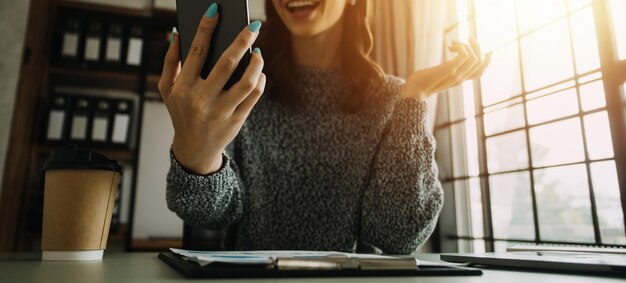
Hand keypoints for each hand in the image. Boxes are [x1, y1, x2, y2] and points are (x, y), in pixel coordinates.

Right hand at [158, 12, 265, 174]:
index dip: (206, 27)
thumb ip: (170, 60)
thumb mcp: (167, 89)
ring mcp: (221, 111)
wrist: (194, 149)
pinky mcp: (237, 120)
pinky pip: (254, 95)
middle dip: (241, 40)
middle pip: (226, 64)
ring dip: (256, 62)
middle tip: (253, 26)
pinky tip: (258, 70)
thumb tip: (177, 33)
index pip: (197, 51)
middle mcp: (202, 99)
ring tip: (257, 51)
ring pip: (246, 81)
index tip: (215, 10)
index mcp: (183, 87)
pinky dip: (259, 79)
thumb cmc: (180, 113)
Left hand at [401, 37, 491, 99]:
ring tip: (453, 43)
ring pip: (475, 57)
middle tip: (468, 37)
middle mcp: (461, 78)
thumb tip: (451, 60)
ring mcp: (456, 74)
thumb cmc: (422, 82)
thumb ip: (448, 69)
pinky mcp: (450, 70)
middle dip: (477, 46)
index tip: (487, 48)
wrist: (414, 91)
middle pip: (480, 62)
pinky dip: (461, 47)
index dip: (486, 60)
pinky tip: (450, 47)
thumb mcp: (439, 74)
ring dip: (466, 45)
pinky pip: (464, 55)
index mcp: (460, 80)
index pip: (480, 73)